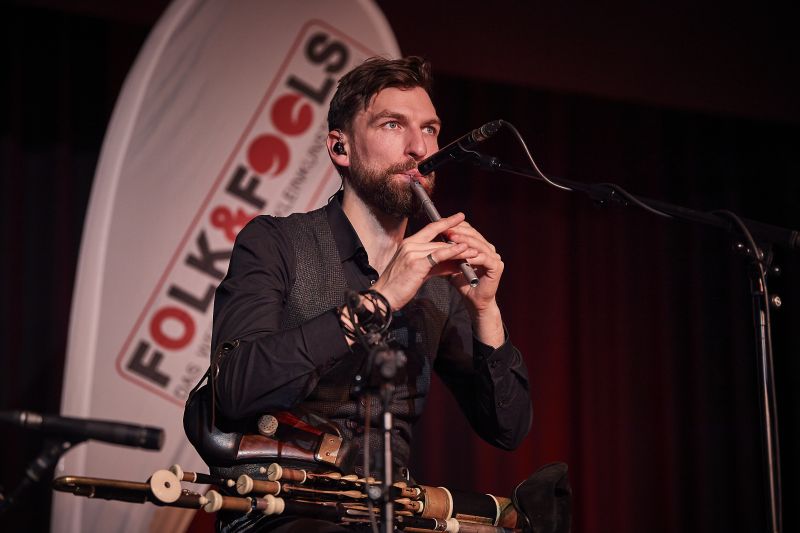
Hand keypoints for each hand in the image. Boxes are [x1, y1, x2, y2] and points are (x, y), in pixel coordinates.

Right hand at [372, 213, 479, 309]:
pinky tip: (464, 252)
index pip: (430, 229)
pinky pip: (439, 255)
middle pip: (438, 236)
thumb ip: (436, 266)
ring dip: (460, 248)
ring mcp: (412, 252)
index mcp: (408, 244)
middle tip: (472, 234)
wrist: (384, 298)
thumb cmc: (399, 286)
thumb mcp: (420, 273)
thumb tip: (453, 264)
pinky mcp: (416, 263)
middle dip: (457, 236)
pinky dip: (453, 252)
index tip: (459, 218)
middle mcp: (410, 244)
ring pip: (441, 246)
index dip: (445, 222)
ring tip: (474, 250)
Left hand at [445, 220, 504, 346]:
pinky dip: (473, 256)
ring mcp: (495, 257)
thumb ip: (448, 252)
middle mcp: (489, 249)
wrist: (474, 301)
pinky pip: (484, 259)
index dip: (456, 226)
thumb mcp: (452, 263)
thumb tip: (432, 238)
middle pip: (474, 235)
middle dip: (460, 232)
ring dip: (465, 242)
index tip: (442, 225)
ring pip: (479, 245)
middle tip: (446, 230)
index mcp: (480, 245)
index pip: (469, 230)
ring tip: (452, 239)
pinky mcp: (497, 267)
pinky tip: (464, 255)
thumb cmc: (463, 283)